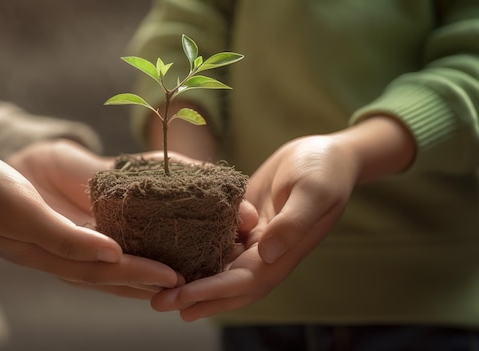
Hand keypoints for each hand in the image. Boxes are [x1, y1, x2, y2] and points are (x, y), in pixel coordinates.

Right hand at [0, 138, 179, 297]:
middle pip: (107, 275)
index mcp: (48, 255)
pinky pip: (88, 243)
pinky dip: (114, 248)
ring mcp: (49, 243)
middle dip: (145, 279)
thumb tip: (111, 256)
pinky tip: (128, 243)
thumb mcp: (21, 210)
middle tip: (184, 281)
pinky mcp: (47, 228)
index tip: (177, 276)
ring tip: (166, 272)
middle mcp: (53, 255)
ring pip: (100, 264)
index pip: (104, 271)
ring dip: (133, 270)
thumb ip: (64, 237)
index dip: (141, 274)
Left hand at [150, 116, 415, 319]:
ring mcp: (253, 241)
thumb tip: (268, 254)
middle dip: (193, 297)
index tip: (181, 297)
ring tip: (157, 290)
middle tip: (158, 303)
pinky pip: (216, 244)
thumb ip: (292, 223)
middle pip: (226, 285)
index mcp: (283, 253)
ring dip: (191, 281)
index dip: (212, 291)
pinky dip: (196, 254)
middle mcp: (265, 254)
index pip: (243, 282)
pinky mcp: (243, 224)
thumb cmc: (324, 170)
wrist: (324, 152)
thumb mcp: (312, 192)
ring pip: (218, 269)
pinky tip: (169, 257)